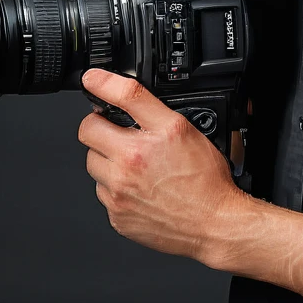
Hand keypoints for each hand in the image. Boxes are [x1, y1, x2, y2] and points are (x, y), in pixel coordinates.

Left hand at [77, 69, 247, 265]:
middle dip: (103, 129)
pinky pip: (105, 194)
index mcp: (137, 148)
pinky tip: (141, 186)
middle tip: (125, 133)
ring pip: (95, 166)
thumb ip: (141, 102)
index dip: (98, 86)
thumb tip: (109, 83)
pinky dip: (118, 188)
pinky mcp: (118, 218)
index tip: (91, 80)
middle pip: (89, 136)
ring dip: (109, 160)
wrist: (214, 223)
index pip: (103, 109)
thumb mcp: (180, 127)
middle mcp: (123, 172)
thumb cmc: (205, 179)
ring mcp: (117, 197)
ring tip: (137, 163)